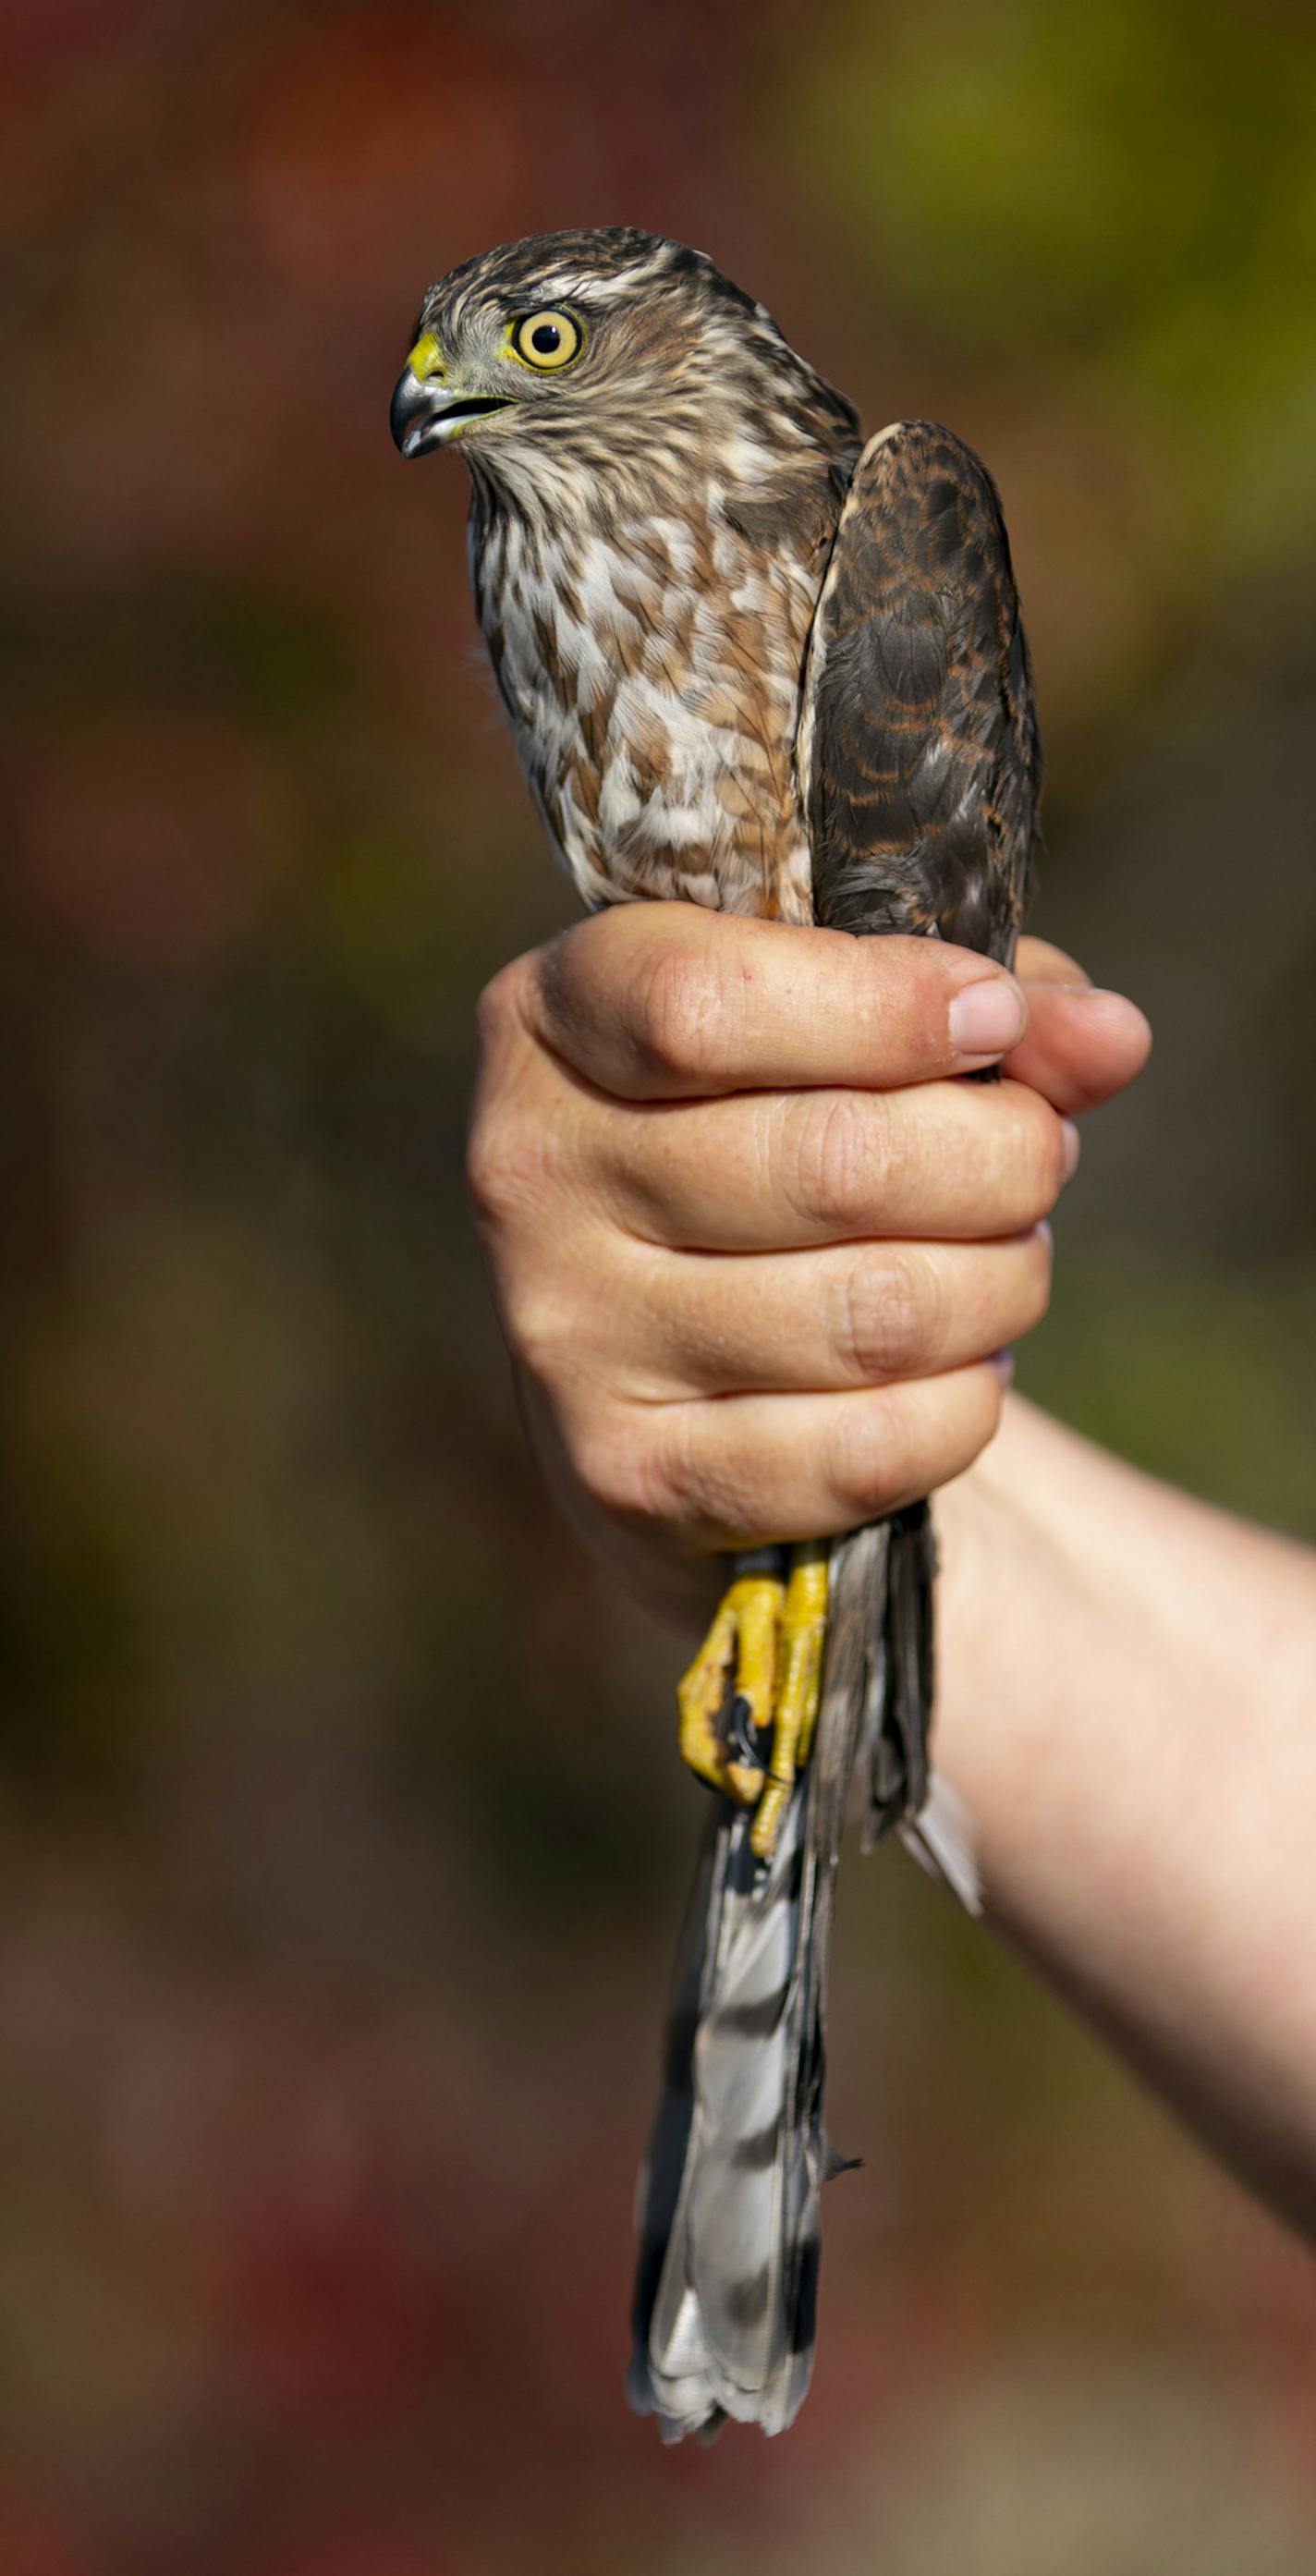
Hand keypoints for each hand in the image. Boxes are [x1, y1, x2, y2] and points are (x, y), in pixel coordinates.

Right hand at [467, 903, 1150, 1627]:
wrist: (674, 1372)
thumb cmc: (780, 1144)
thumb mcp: (859, 1035)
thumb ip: (991, 1009)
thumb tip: (1111, 1040)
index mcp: (553, 1022)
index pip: (708, 1002)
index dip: (887, 1005)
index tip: (993, 1018)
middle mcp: (528, 1175)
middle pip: (830, 1161)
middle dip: (999, 1158)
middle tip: (1040, 1159)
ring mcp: (568, 1337)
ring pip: (871, 1314)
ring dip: (1001, 1284)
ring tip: (1011, 1261)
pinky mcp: (630, 1477)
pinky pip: (862, 1449)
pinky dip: (960, 1407)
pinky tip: (962, 1369)